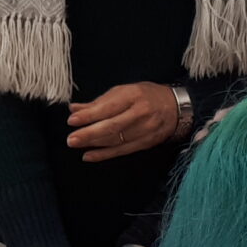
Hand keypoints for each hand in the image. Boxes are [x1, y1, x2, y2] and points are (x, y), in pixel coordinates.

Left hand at [65, 84, 180, 162]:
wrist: (175, 107)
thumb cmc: (145, 96)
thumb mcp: (123, 91)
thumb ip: (98, 102)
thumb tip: (74, 109)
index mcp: (134, 95)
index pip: (109, 107)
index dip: (90, 115)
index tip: (72, 120)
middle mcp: (141, 113)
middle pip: (113, 126)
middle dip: (90, 134)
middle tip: (71, 139)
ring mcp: (146, 130)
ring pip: (117, 140)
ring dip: (94, 144)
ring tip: (76, 144)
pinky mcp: (147, 143)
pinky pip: (123, 151)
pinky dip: (104, 154)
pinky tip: (89, 156)